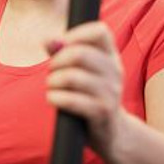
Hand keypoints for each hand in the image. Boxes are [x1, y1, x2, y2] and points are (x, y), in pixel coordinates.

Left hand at [46, 21, 124, 155]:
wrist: (111, 132)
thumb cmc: (88, 95)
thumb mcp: (80, 70)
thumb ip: (61, 52)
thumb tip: (48, 39)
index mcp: (110, 56)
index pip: (100, 31)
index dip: (76, 34)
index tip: (62, 47)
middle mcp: (115, 71)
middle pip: (79, 54)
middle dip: (56, 62)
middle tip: (52, 72)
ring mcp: (111, 92)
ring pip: (72, 77)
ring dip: (53, 81)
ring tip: (52, 87)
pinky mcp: (102, 112)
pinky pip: (71, 100)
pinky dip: (55, 98)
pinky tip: (53, 99)